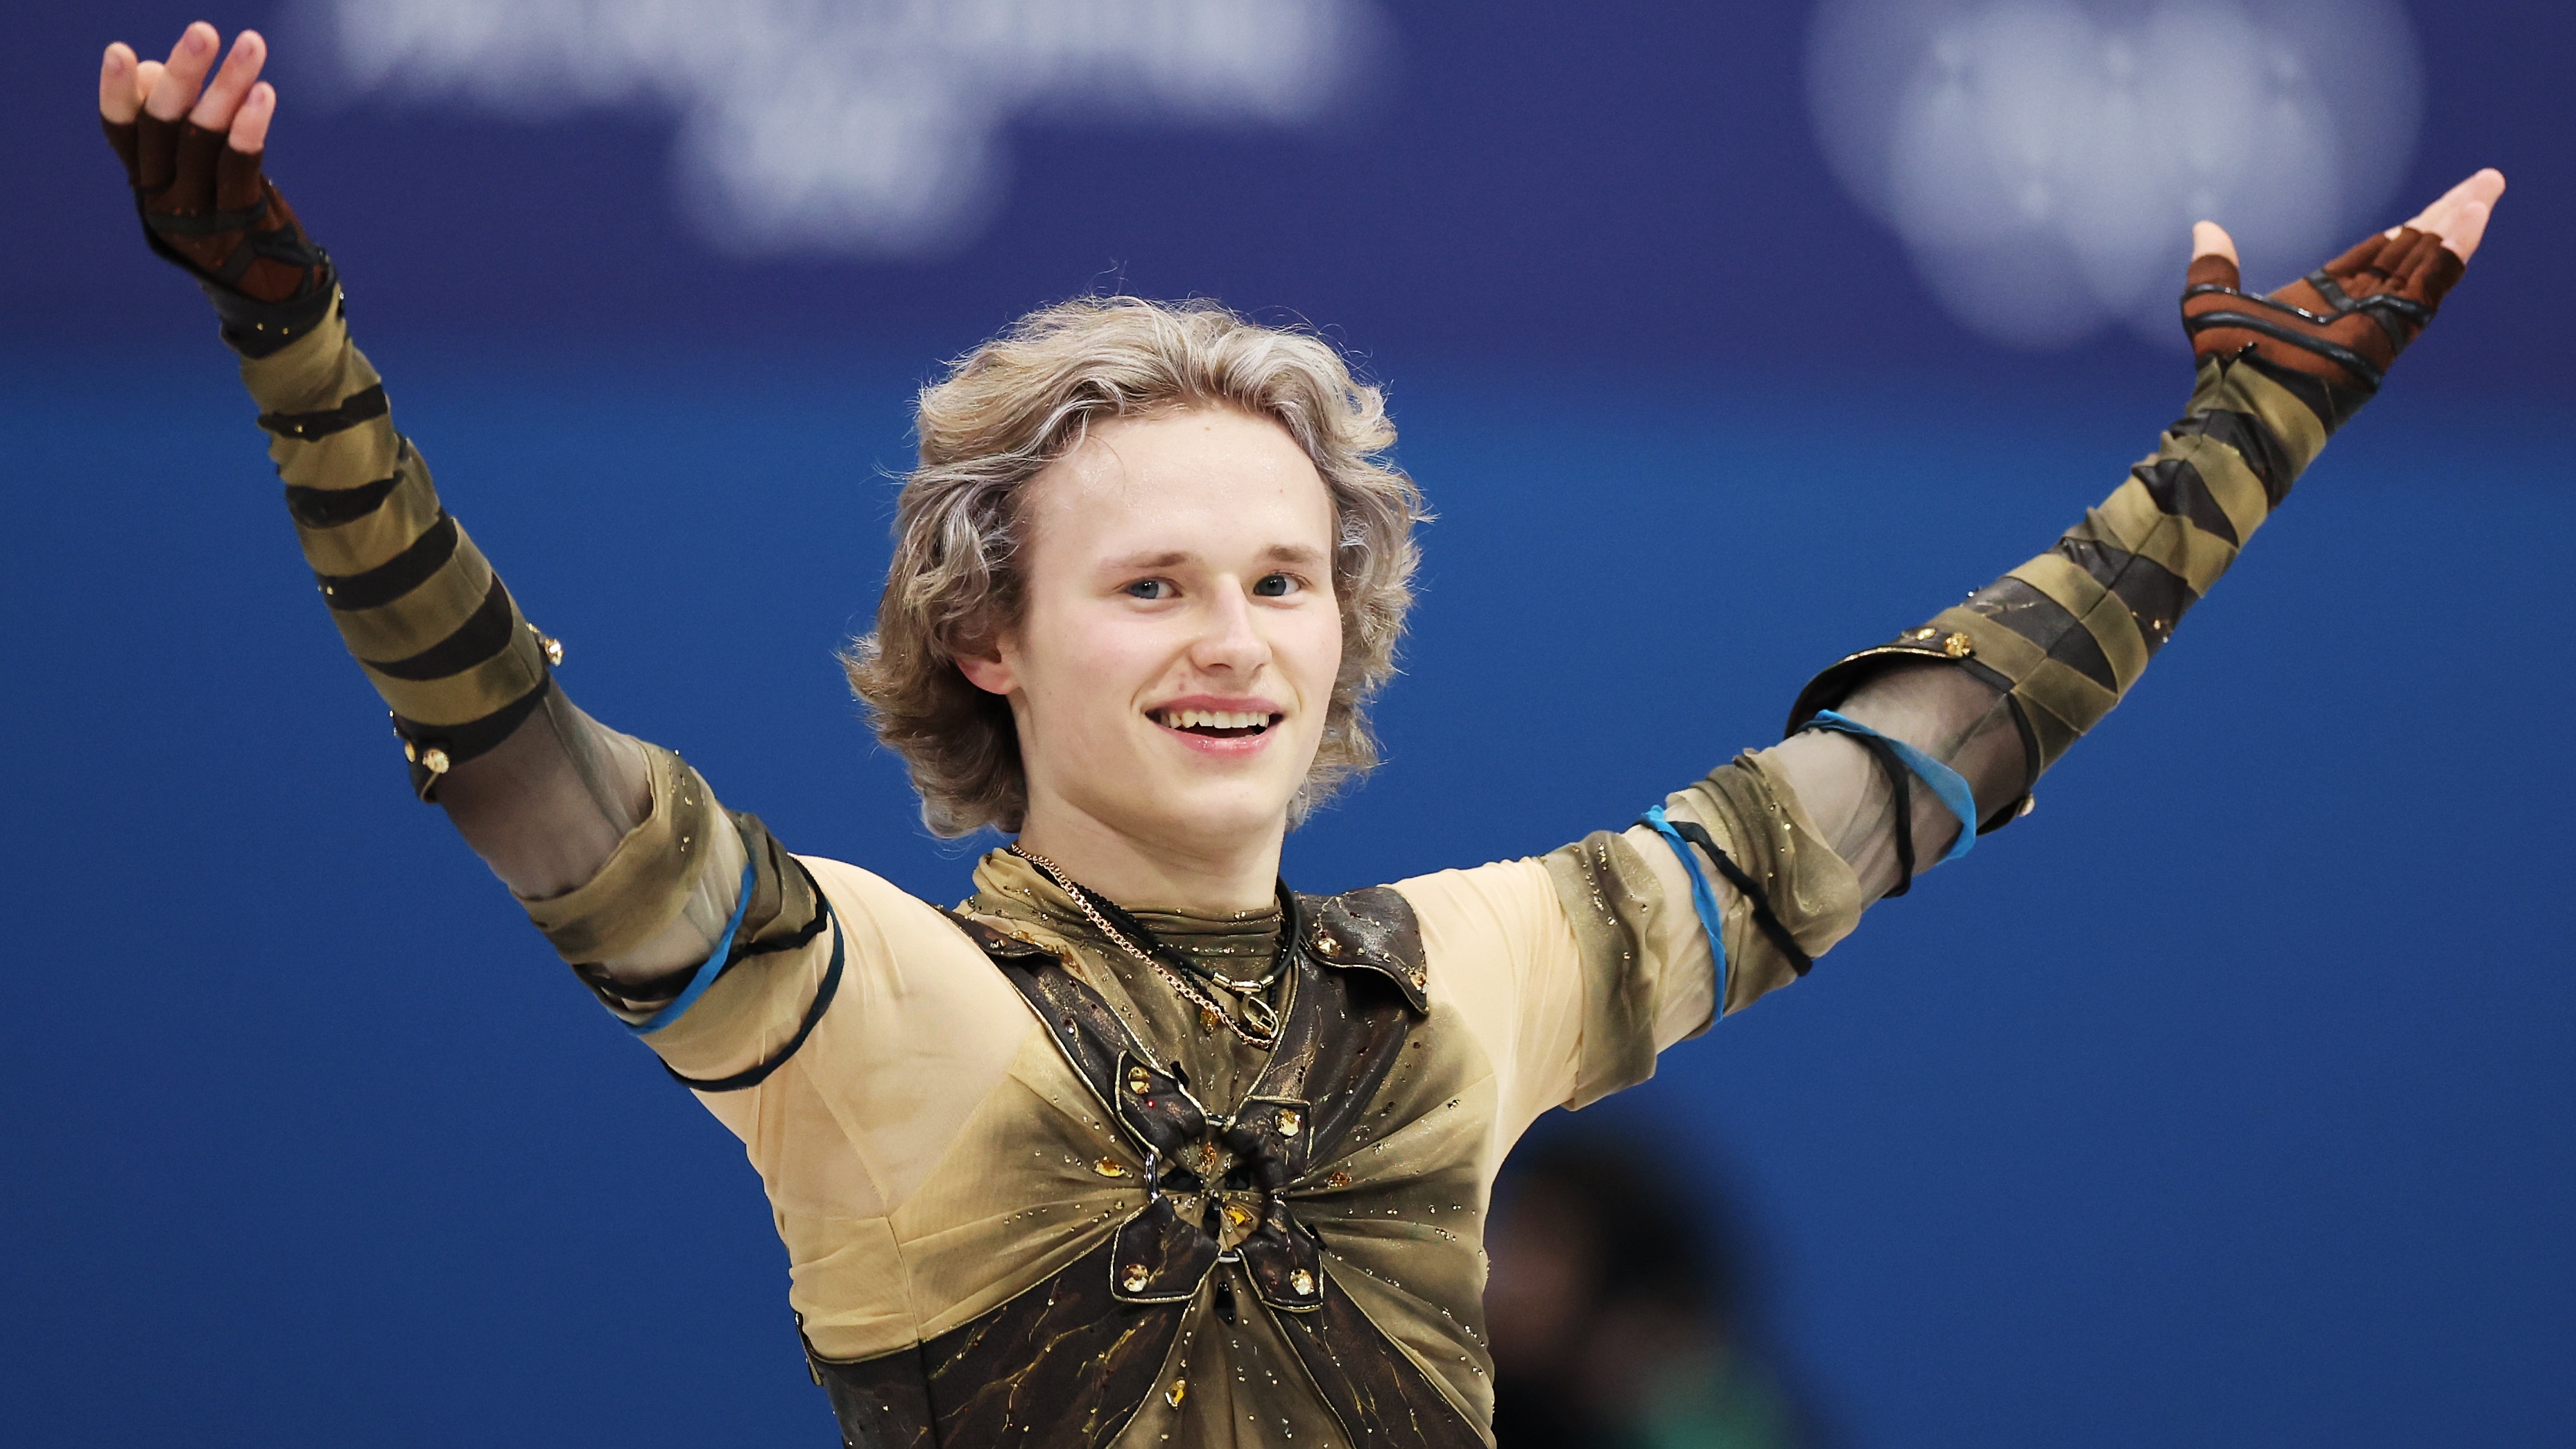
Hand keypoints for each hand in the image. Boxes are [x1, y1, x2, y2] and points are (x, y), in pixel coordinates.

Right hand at [100, 22, 325, 315]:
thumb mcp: (200, 183)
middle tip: (202, 32)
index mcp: (148, 188)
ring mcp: (202, 217)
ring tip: (251, 45)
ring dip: (229, 87)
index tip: (122, 53)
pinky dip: (250, 128)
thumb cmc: (234, 225)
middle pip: (163, 128)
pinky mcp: (241, 225)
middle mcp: (164, 203)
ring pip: (205, 140)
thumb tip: (162, 72)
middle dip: (183, 75)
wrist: (272, 297)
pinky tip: (263, 94)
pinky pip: (240, 167)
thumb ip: (181, 135)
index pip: (122, 135)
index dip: (119, 94)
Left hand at [2181, 169, 2504, 392]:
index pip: (2377, 254)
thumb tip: (2205, 229)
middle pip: (2412, 250)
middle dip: (2447, 214)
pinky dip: (2453, 251)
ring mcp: (2378, 319)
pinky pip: (2430, 284)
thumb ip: (2213, 266)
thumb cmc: (2227, 367)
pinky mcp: (2391, 329)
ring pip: (2428, 261)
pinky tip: (2474, 216)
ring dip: (2459, 223)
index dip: (2404, 229)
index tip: (2432, 206)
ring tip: (2487, 187)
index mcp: (2326, 299)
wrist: (2241, 406)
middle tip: (2483, 182)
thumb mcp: (2212, 304)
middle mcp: (2359, 308)